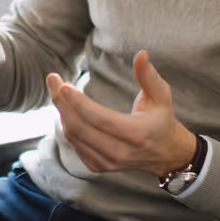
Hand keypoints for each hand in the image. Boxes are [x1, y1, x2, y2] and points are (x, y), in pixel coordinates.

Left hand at [45, 50, 196, 177]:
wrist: (166, 154)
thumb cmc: (162, 120)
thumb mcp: (161, 96)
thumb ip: (148, 75)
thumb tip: (140, 54)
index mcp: (137, 134)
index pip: (100, 119)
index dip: (79, 103)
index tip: (64, 85)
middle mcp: (120, 152)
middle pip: (80, 128)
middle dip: (62, 103)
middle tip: (53, 79)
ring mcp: (108, 163)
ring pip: (74, 137)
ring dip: (62, 112)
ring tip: (58, 91)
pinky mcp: (99, 166)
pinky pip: (75, 145)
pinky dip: (67, 125)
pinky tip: (67, 109)